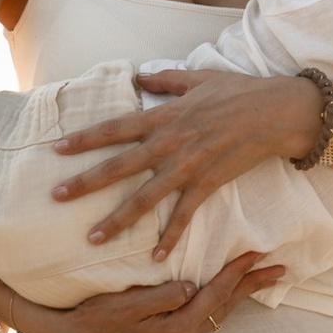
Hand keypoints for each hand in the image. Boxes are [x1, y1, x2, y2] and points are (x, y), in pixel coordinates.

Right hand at [3, 255, 284, 332]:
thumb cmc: (95, 316)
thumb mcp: (125, 305)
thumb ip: (160, 298)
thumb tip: (191, 286)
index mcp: (176, 331)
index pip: (215, 295)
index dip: (237, 272)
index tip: (258, 253)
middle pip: (226, 307)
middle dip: (252, 285)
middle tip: (281, 267)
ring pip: (219, 313)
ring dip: (241, 294)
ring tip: (264, 277)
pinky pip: (206, 317)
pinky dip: (222, 302)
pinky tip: (230, 292)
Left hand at [49, 67, 318, 254]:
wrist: (276, 112)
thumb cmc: (239, 90)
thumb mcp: (199, 77)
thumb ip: (165, 80)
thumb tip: (140, 76)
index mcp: (163, 116)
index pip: (114, 128)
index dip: (84, 138)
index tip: (57, 149)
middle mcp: (169, 143)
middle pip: (119, 166)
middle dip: (85, 182)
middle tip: (56, 196)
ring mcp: (187, 167)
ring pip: (144, 198)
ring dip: (117, 220)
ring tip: (92, 238)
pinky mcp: (208, 184)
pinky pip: (184, 216)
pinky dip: (170, 237)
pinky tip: (153, 256)